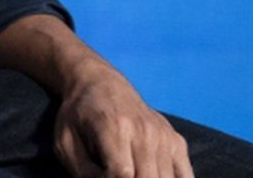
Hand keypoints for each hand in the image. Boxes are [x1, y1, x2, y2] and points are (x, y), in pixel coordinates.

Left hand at [53, 65, 189, 177]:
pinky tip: (151, 175)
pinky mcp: (177, 141)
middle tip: (114, 175)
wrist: (100, 84)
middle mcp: (145, 131)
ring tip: (129, 172)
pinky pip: (186, 176)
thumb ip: (84, 173)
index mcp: (114, 128)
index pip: (122, 174)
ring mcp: (164, 136)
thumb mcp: (66, 143)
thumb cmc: (78, 116)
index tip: (100, 176)